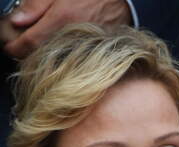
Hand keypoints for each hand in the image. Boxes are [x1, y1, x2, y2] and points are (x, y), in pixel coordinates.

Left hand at [3, 0, 130, 57]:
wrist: (123, 4)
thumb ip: (36, 6)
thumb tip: (17, 20)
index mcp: (60, 22)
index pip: (27, 43)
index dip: (12, 46)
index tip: (7, 45)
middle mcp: (70, 41)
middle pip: (38, 57)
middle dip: (24, 53)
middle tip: (18, 45)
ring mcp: (80, 52)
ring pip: (51, 63)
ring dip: (40, 58)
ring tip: (35, 49)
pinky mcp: (90, 59)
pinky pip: (67, 64)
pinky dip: (57, 60)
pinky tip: (55, 53)